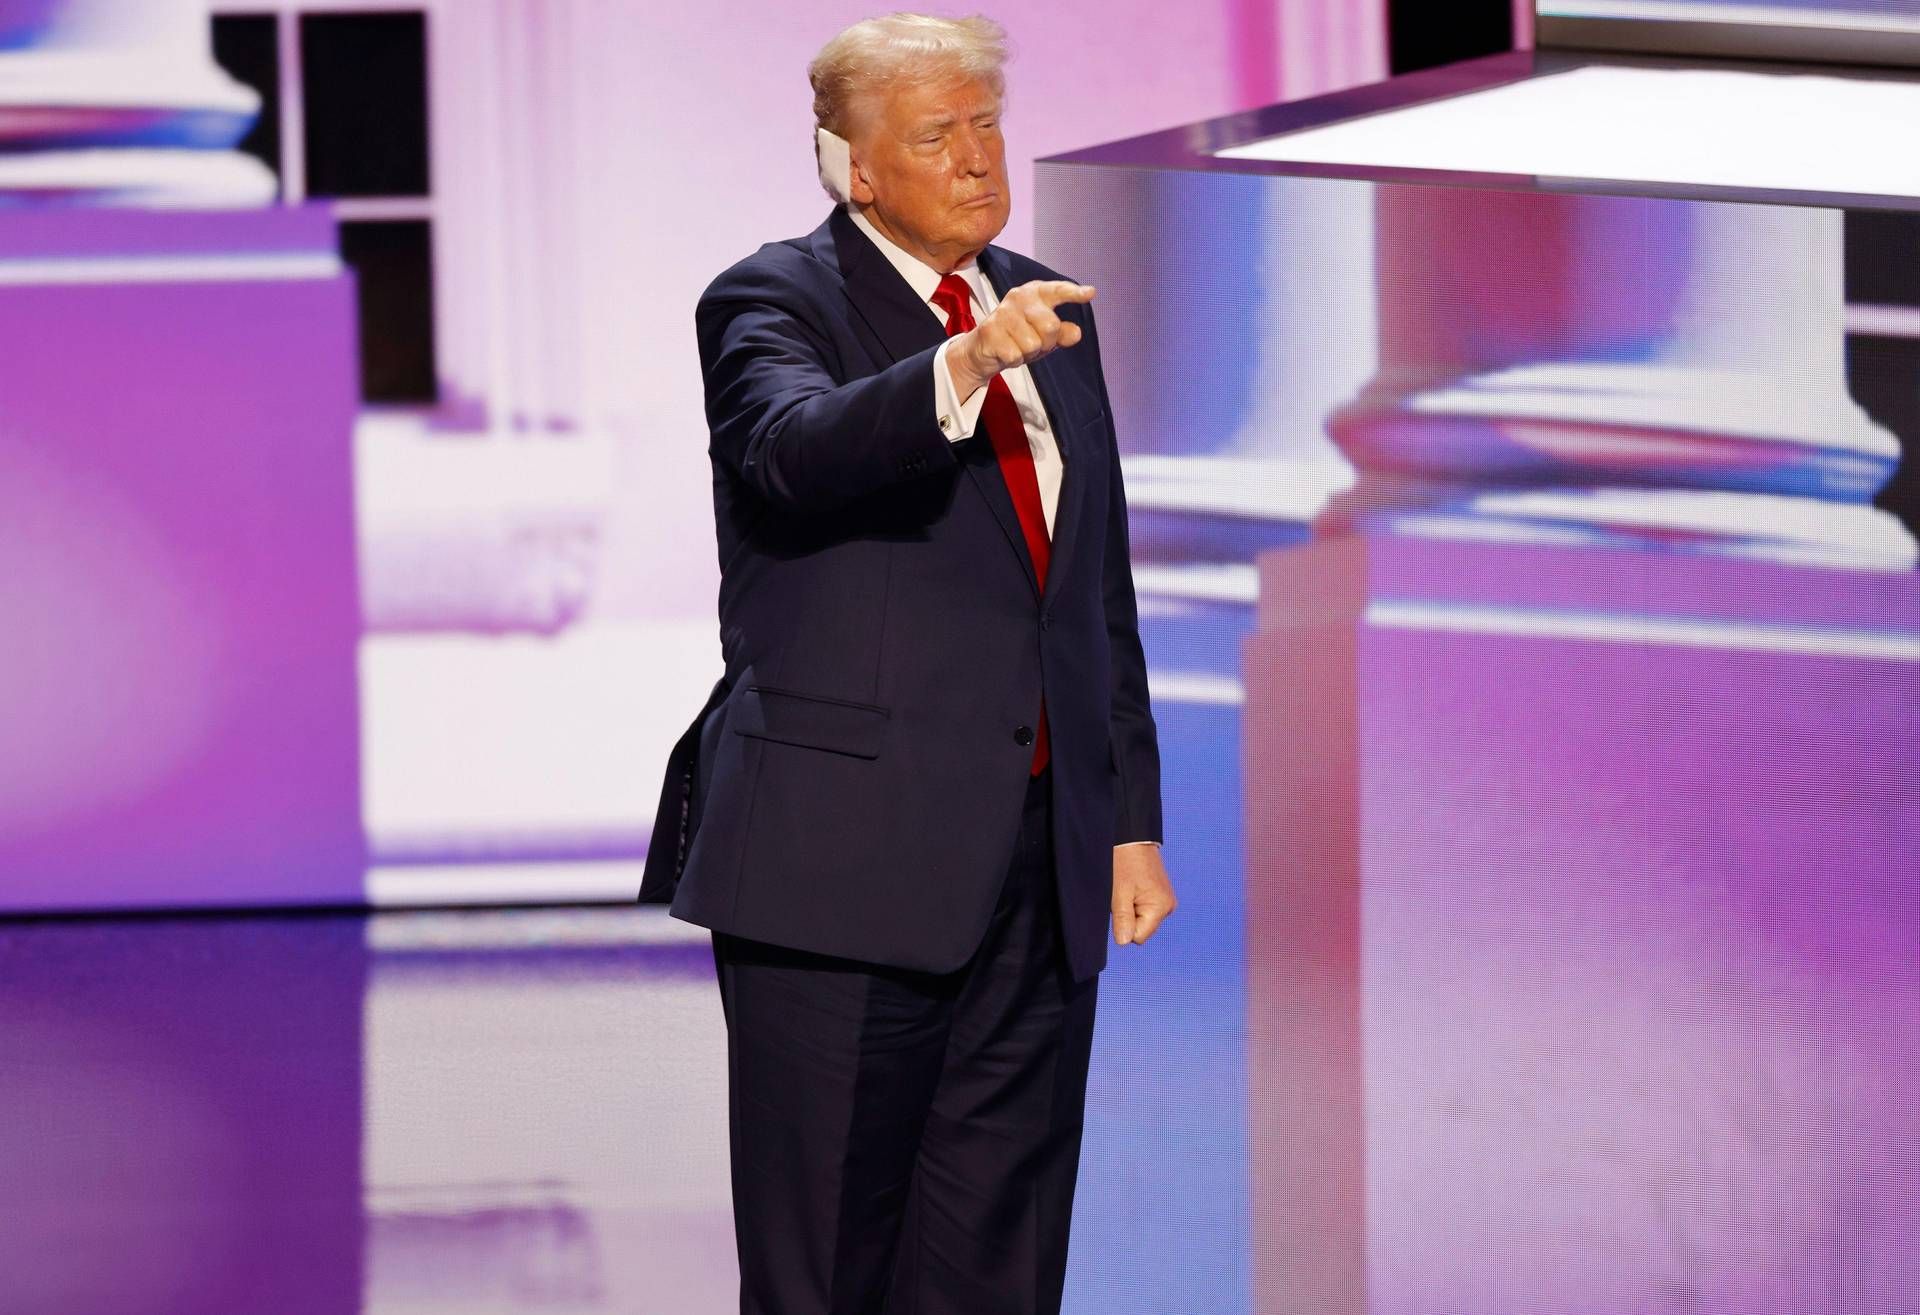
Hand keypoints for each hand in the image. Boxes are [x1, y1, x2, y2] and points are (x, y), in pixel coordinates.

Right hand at [947, 280, 1094, 399]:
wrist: (983, 348)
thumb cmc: (1019, 337)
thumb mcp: (1045, 336)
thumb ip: (1062, 333)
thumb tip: (1076, 333)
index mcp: (1034, 293)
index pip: (1057, 291)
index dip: (1074, 293)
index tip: (1091, 293)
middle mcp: (1018, 298)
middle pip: (1050, 326)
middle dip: (1046, 343)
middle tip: (1033, 343)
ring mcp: (1003, 313)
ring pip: (1033, 344)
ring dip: (1028, 353)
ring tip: (1017, 346)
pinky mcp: (990, 331)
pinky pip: (1016, 355)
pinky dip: (1015, 360)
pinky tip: (1006, 352)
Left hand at [1111, 843, 1176, 946]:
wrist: (1132, 836)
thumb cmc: (1124, 861)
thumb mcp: (1119, 892)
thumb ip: (1122, 919)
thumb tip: (1124, 942)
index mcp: (1161, 907)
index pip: (1138, 937)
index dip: (1123, 924)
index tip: (1120, 902)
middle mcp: (1168, 907)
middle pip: (1141, 930)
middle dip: (1128, 917)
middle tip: (1123, 893)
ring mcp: (1165, 901)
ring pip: (1142, 920)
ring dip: (1130, 909)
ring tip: (1127, 887)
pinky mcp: (1160, 895)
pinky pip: (1144, 910)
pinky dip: (1134, 903)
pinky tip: (1132, 886)